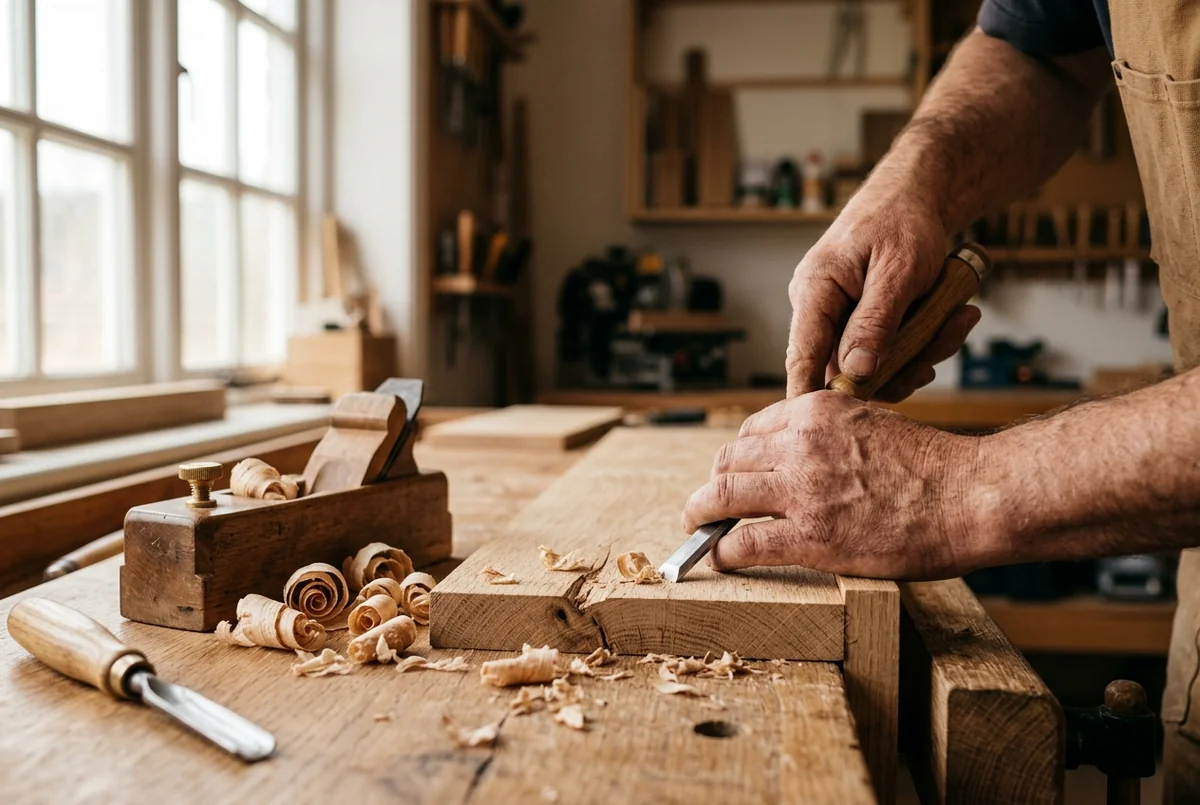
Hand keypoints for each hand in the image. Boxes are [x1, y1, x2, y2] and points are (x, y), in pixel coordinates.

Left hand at [681, 392, 995, 579]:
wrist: (970, 495)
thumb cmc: (933, 465)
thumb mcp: (872, 422)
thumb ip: (830, 433)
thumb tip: (801, 453)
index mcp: (816, 413)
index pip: (751, 429)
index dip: (737, 456)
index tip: (733, 472)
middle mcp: (800, 444)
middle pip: (728, 460)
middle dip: (712, 483)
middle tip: (706, 503)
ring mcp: (802, 491)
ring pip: (722, 496)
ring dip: (700, 513)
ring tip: (695, 527)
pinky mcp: (810, 537)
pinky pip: (745, 543)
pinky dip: (723, 552)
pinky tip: (720, 559)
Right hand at [786, 190, 980, 398]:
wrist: (916, 194)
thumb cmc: (903, 221)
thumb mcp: (898, 271)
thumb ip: (875, 323)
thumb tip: (857, 374)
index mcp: (814, 291)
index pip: (802, 357)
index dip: (810, 397)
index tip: (824, 431)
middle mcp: (819, 308)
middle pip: (845, 368)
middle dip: (898, 367)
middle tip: (939, 356)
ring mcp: (840, 316)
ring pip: (873, 362)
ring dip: (920, 351)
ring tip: (958, 319)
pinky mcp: (863, 320)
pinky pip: (888, 348)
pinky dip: (923, 340)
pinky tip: (953, 317)